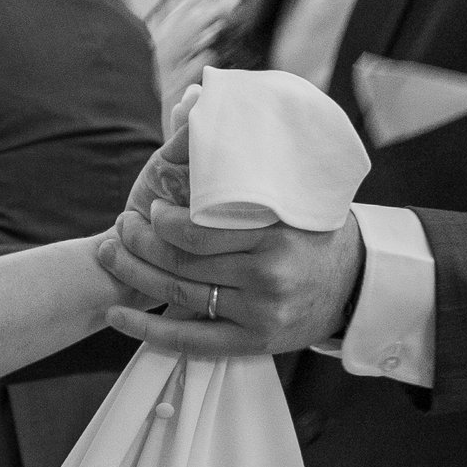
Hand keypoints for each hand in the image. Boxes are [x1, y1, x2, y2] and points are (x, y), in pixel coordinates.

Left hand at [100, 198, 366, 360]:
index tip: (149, 209)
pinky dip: (148, 330)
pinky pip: (191, 340)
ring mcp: (260, 313)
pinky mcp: (254, 342)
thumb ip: (248, 184)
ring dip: (134, 276)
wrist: (358, 284)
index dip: (161, 221)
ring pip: (179, 294)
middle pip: (182, 262)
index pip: (198, 231)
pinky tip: (116, 318)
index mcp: (275, 236)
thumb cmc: (315, 234)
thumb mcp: (290, 202)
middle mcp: (267, 276)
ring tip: (109, 256)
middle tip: (118, 228)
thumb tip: (196, 123)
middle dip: (138, 244)